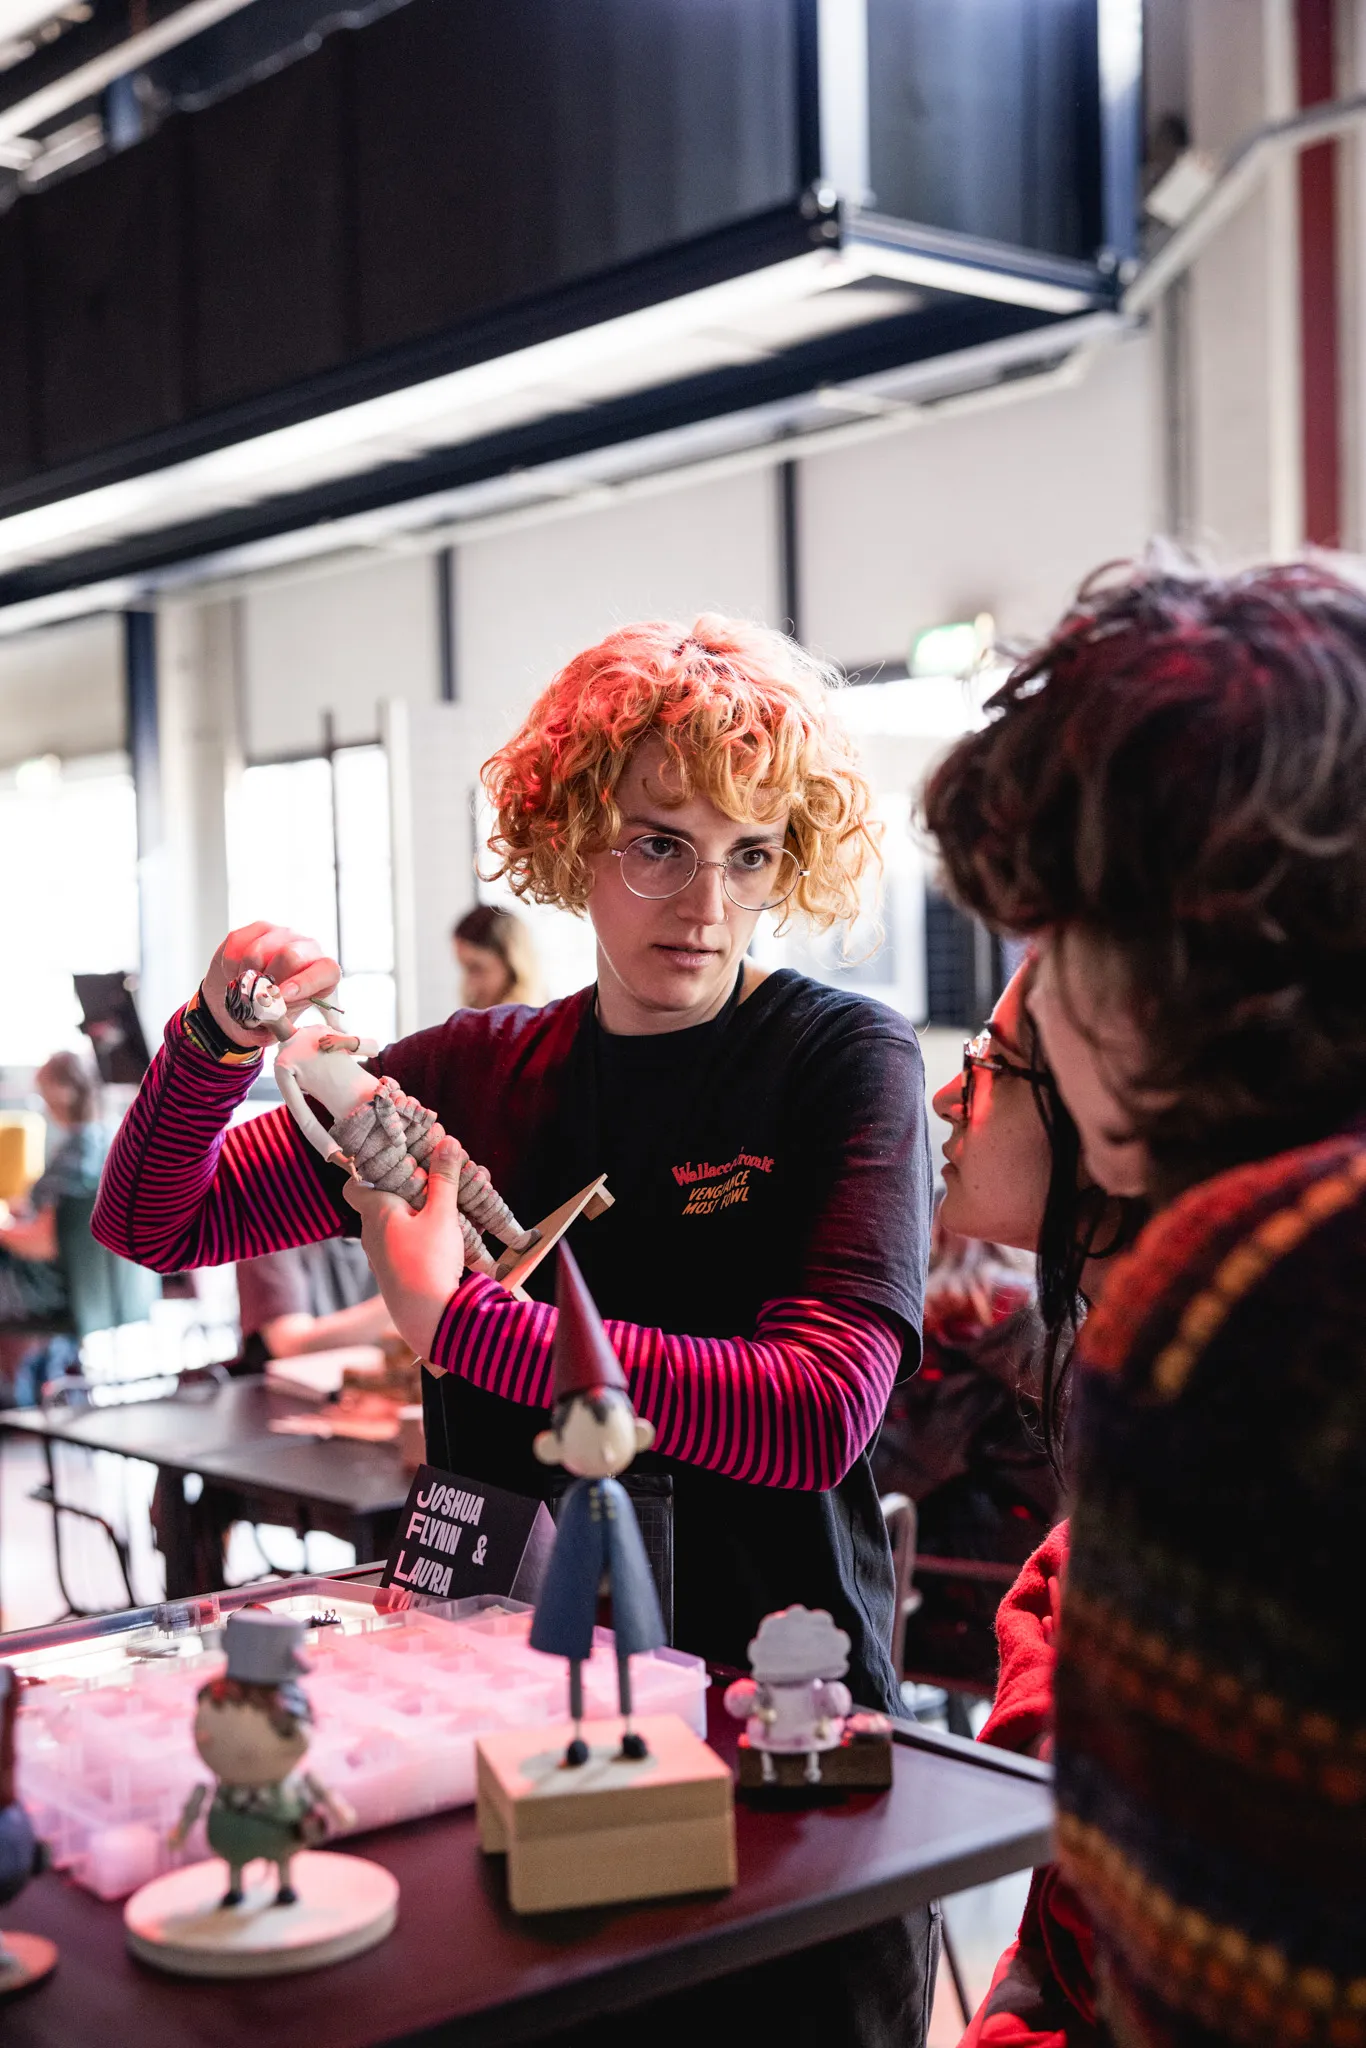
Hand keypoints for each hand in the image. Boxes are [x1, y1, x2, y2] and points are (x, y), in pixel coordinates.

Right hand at [203, 922, 341, 1049]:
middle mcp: (308, 948)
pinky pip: (237, 944)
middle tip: (257, 997)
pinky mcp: (258, 928)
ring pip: (257, 951)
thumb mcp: (278, 1024)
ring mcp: (283, 934)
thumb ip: (276, 1018)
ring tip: (247, 987)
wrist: (244, 1001)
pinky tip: (238, 973)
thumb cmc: (269, 1012)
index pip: (326, 970)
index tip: (283, 996)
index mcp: (324, 973)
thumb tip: (266, 1006)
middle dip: (268, 981)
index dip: (305, 983)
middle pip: (289, 956)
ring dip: (245, 976)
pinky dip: (230, 966)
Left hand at [343, 1136, 468, 1357]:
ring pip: (404, 1222)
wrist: (431, 1321)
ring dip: (430, 1209)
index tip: (396, 1157)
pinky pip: (412, 1243)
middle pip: (388, 1198)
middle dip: (418, 1184)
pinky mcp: (399, 1273)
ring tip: (464, 1198)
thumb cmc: (429, 1263)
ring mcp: (384, 1255)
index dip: (370, 1168)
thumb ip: (444, 1178)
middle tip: (446, 1172)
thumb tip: (447, 1142)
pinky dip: (431, 1232)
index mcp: (375, 1212)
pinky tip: (461, 1231)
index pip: (354, 1183)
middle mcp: (372, 1233)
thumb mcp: (442, 1215)